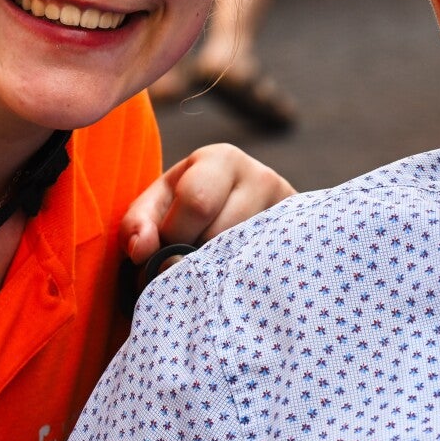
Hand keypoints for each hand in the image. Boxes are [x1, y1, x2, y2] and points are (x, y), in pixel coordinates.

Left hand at [120, 143, 294, 263]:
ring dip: (218, 274)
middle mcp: (262, 177)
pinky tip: (234, 280)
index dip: (173, 234)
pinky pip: (270, 269)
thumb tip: (142, 250)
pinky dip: (244, 281)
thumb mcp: (157, 208)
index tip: (164, 249)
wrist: (239, 220)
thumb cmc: (184, 213)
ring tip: (209, 272)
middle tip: (187, 265)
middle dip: (194, 258)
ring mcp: (287, 210)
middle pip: (223, 232)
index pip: (198, 201)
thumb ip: (137, 224)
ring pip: (246, 256)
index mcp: (221, 159)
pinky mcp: (302, 240)